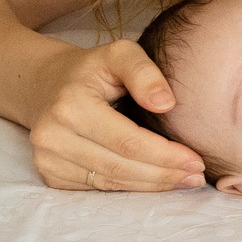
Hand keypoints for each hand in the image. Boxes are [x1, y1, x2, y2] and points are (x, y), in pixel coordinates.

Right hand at [24, 38, 205, 193]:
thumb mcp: (119, 54)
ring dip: (150, 186)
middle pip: (121, 167)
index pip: (128, 141)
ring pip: (110, 183)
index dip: (165, 155)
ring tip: (183, 181)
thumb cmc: (92, 69)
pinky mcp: (50, 174)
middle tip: (195, 177)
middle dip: (163, 175)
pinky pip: (98, 187)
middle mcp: (53, 136)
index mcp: (72, 106)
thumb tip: (166, 104)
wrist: (46, 84)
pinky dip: (129, 188)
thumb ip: (144, 72)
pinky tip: (153, 181)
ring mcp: (48, 159)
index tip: (196, 160)